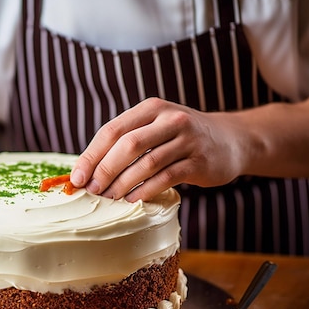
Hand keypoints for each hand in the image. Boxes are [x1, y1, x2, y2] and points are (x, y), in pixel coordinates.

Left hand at [70, 98, 247, 201]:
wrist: (231, 140)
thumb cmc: (181, 137)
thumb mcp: (155, 127)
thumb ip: (126, 141)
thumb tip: (88, 169)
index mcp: (150, 108)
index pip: (112, 130)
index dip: (91, 155)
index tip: (76, 177)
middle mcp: (169, 119)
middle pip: (128, 144)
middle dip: (105, 169)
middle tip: (92, 190)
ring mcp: (186, 139)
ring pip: (147, 162)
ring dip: (123, 183)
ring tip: (109, 197)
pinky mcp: (198, 161)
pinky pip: (166, 177)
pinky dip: (145, 190)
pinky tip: (132, 199)